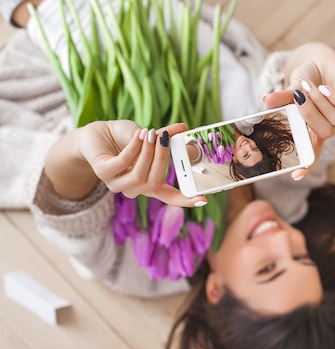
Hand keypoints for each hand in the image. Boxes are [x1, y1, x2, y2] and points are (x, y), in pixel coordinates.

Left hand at [80, 120, 207, 206]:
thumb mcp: (151, 137)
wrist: (97, 133)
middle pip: (155, 182)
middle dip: (163, 159)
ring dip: (147, 153)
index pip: (169, 197)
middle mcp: (134, 188)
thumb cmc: (126, 137)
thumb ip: (165, 137)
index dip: (186, 200)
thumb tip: (183, 128)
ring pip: (140, 177)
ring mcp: (117, 184)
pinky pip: (123, 164)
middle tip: (165, 138)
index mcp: (149, 183)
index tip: (202, 200)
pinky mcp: (104, 174)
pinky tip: (138, 135)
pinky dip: (134, 148)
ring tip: (151, 134)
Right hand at [263, 42, 334, 178]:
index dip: (306, 166)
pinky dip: (334, 98)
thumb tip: (266, 101)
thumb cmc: (306, 79)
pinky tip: (324, 88)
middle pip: (323, 131)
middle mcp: (332, 126)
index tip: (296, 176)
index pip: (312, 153)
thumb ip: (283, 98)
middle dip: (310, 115)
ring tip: (308, 86)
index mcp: (315, 129)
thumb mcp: (291, 89)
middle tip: (298, 97)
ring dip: (319, 101)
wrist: (322, 60)